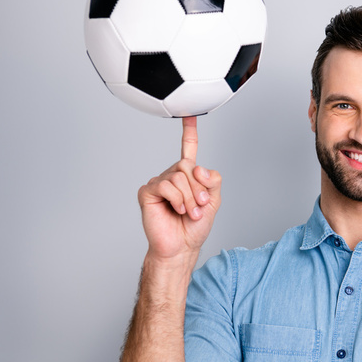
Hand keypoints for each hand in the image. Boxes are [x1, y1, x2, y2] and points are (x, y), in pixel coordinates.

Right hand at [137, 116, 221, 261]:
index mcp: (188, 175)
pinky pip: (166, 185)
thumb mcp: (213, 201)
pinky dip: (176, 199)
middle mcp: (172, 175)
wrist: (181, 247)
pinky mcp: (147, 191)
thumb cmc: (194, 227)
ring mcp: (159, 182)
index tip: (190, 114)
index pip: (188, 148)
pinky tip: (176, 210)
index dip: (189, 131)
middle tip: (199, 207)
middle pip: (189, 166)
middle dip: (199, 189)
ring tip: (189, 212)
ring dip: (189, 198)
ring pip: (179, 176)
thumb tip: (199, 168)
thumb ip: (212, 181)